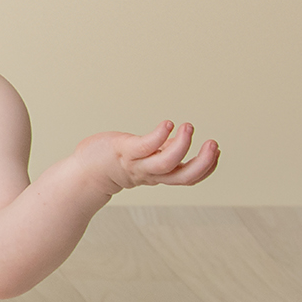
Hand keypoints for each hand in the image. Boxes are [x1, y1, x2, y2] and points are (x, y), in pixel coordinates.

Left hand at [73, 120, 219, 193]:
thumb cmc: (114, 161)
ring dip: (182, 147)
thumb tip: (180, 141)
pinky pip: (145, 146)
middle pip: (183, 177)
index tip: (217, 152)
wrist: (83, 173)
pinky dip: (159, 136)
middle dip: (203, 163)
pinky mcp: (124, 151)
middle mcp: (150, 172)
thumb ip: (162, 152)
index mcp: (159, 175)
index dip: (206, 168)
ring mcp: (137, 163)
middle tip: (214, 145)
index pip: (188, 177)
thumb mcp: (145, 158)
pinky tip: (168, 124)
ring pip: (165, 163)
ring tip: (189, 128)